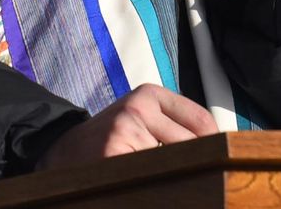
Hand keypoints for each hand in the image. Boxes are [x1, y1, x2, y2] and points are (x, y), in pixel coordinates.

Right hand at [36, 84, 217, 169]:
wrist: (59, 153)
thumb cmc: (109, 140)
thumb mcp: (141, 120)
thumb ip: (175, 127)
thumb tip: (221, 150)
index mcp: (149, 94)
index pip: (201, 122)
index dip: (215, 147)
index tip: (219, 164)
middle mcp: (137, 106)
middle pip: (191, 146)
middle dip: (194, 168)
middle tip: (189, 176)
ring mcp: (124, 128)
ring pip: (174, 164)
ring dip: (171, 178)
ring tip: (153, 178)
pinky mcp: (114, 153)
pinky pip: (152, 176)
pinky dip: (154, 186)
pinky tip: (140, 183)